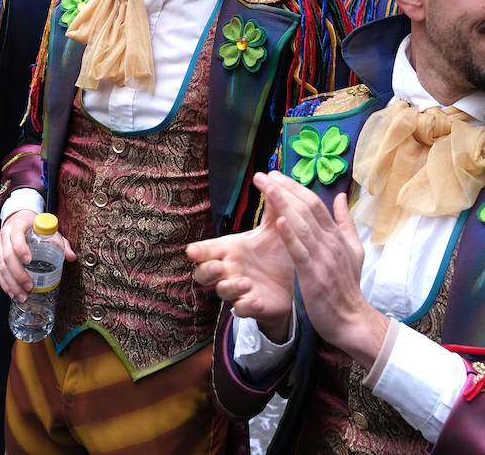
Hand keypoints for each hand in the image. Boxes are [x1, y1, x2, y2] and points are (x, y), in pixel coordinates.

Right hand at [0, 209, 74, 302]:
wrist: (18, 221)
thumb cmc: (36, 228)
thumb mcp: (49, 231)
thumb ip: (61, 243)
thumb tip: (72, 257)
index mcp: (18, 224)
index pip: (16, 235)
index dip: (21, 248)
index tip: (29, 261)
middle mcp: (4, 234)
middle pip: (7, 255)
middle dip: (18, 274)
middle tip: (30, 286)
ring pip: (0, 266)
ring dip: (11, 284)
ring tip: (22, 296)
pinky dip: (4, 283)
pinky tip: (12, 293)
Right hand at [188, 187, 295, 340]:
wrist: (292, 283)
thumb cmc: (275, 252)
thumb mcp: (274, 227)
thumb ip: (272, 204)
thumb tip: (267, 175)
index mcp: (230, 250)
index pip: (206, 250)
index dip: (198, 252)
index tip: (192, 250)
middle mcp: (229, 270)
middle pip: (203, 274)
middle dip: (207, 271)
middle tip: (220, 265)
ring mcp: (238, 290)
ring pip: (222, 292)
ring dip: (230, 287)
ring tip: (246, 281)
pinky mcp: (253, 306)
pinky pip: (242, 310)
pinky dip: (246, 306)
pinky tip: (253, 301)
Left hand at [262, 171, 387, 365]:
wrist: (352, 319)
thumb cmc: (347, 286)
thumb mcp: (353, 250)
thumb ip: (345, 223)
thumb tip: (340, 196)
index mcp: (337, 235)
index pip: (315, 203)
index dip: (295, 187)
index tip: (276, 175)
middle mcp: (330, 242)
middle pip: (306, 208)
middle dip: (284, 189)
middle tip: (264, 175)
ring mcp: (322, 257)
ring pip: (302, 224)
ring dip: (283, 203)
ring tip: (268, 187)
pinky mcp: (313, 274)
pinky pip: (299, 251)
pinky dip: (289, 235)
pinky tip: (278, 220)